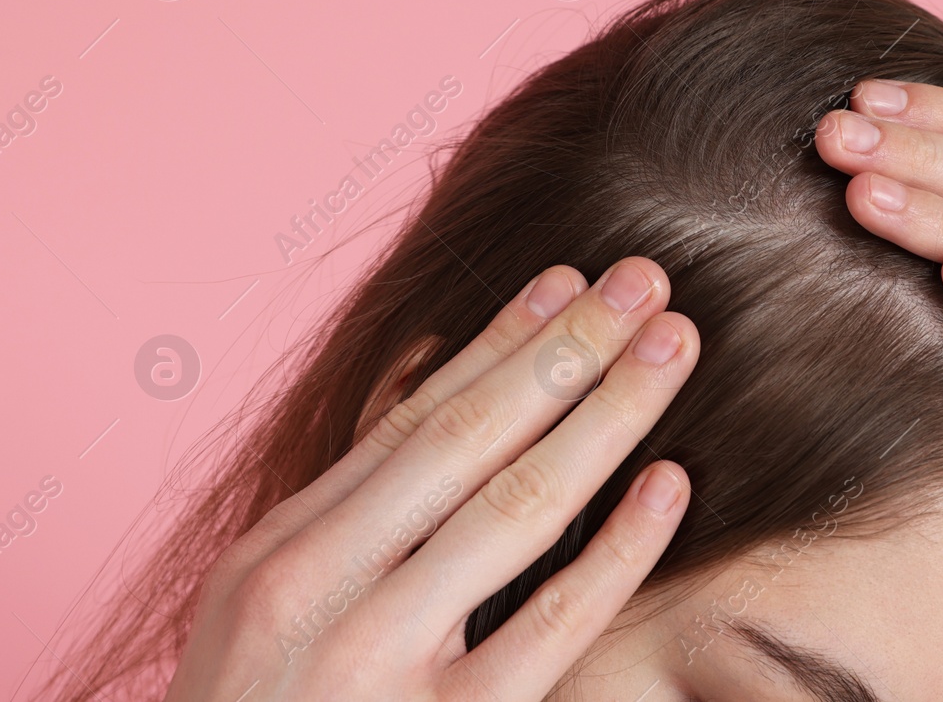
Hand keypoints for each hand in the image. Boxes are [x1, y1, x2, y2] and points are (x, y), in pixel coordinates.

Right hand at [167, 258, 697, 701]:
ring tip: (672, 349)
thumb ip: (352, 488)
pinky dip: (618, 550)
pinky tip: (669, 486)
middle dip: (567, 350)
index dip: (499, 341)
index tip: (570, 279)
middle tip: (646, 281)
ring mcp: (383, 668)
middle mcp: (321, 595)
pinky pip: (553, 628)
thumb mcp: (269, 595)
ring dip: (606, 418)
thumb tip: (429, 360)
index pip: (410, 420)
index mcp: (280, 552)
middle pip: (468, 442)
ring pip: (517, 511)